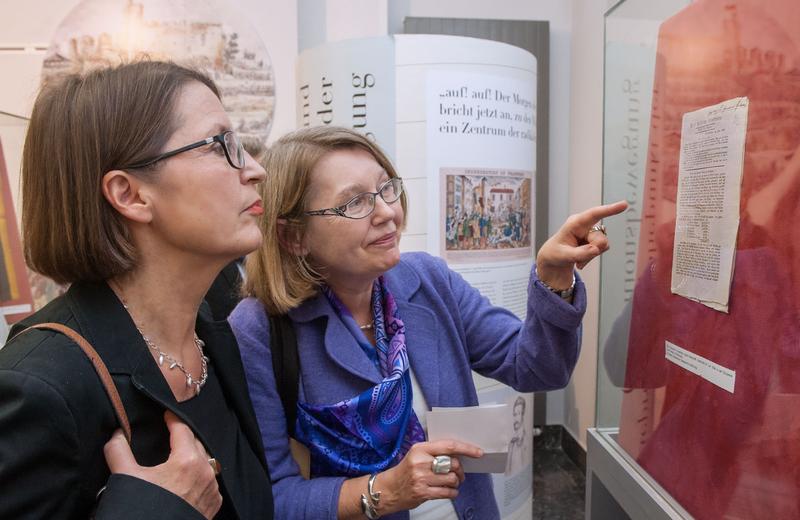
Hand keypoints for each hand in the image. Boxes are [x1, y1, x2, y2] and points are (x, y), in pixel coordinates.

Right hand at [104, 411, 221, 518]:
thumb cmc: (143, 509)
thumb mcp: (126, 478)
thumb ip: (119, 451)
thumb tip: (117, 434)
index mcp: (187, 461)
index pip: (182, 429)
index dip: (173, 419)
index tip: (167, 414)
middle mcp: (204, 473)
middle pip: (196, 444)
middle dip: (184, 437)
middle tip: (172, 434)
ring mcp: (211, 489)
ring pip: (206, 462)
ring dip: (194, 456)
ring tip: (179, 455)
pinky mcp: (213, 504)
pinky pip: (210, 481)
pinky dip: (200, 475)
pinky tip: (188, 478)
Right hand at [377, 439, 482, 512]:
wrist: (388, 489)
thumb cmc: (405, 470)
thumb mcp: (416, 454)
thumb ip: (434, 452)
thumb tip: (459, 453)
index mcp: (420, 449)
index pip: (448, 446)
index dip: (466, 449)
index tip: (478, 452)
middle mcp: (421, 462)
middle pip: (453, 464)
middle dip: (460, 470)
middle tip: (459, 474)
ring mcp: (421, 478)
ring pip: (452, 479)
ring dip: (456, 482)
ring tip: (452, 482)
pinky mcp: (423, 493)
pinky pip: (447, 492)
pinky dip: (452, 492)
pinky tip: (449, 491)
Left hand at [536, 200, 628, 288]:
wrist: (554, 259)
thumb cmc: (555, 253)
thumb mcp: (563, 256)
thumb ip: (579, 253)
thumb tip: (595, 249)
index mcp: (575, 223)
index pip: (594, 214)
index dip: (609, 209)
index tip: (624, 205)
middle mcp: (585, 225)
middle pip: (600, 239)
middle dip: (593, 251)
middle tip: (578, 259)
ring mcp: (591, 232)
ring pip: (603, 245)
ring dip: (591, 256)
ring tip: (576, 260)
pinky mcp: (595, 240)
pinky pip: (602, 249)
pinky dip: (591, 258)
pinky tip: (580, 261)